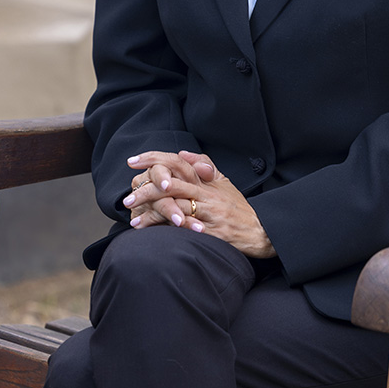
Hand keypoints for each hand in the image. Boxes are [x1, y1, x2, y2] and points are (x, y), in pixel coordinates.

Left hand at [124, 150, 275, 258]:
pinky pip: (186, 231)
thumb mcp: (224, 181)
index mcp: (207, 180)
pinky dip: (166, 231)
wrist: (261, 231)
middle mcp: (208, 194)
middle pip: (172, 185)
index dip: (153, 160)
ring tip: (133, 218)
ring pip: (176, 208)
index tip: (132, 161)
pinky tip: (151, 235)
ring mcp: (210, 214)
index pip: (177, 162)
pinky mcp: (213, 233)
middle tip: (127, 197)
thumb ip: (204, 164)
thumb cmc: (239, 207)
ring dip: (152, 213)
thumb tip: (182, 152)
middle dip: (146, 190)